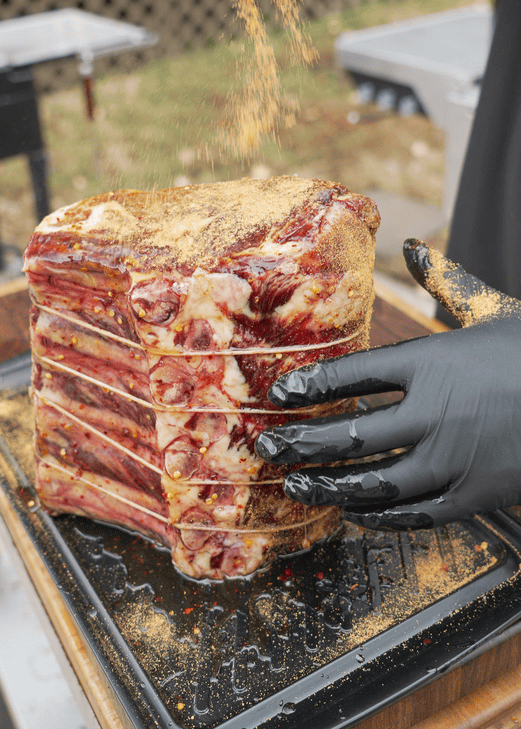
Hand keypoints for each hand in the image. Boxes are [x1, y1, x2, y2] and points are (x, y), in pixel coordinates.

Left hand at [255, 238, 520, 529]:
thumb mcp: (495, 310)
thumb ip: (448, 282)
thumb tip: (414, 246)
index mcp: (433, 362)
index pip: (350, 375)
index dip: (308, 387)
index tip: (279, 396)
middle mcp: (437, 412)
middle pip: (349, 433)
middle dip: (301, 444)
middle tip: (268, 449)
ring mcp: (459, 457)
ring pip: (376, 480)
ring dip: (329, 485)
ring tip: (298, 486)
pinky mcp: (482, 493)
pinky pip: (418, 512)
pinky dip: (381, 515)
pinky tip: (356, 512)